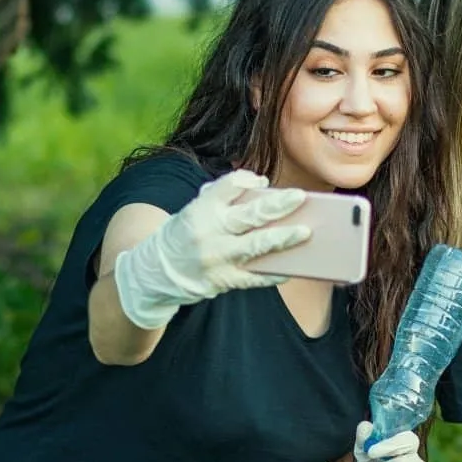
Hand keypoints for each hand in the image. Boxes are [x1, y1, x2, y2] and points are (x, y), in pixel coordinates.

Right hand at [114, 169, 310, 329]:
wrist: (157, 272)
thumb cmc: (186, 234)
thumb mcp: (196, 208)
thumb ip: (224, 193)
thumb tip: (261, 184)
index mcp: (200, 209)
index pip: (227, 187)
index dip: (246, 180)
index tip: (263, 183)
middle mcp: (209, 233)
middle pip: (248, 215)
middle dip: (277, 206)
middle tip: (300, 197)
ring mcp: (217, 258)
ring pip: (256, 246)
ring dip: (282, 238)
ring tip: (304, 232)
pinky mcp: (224, 280)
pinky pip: (255, 277)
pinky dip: (275, 272)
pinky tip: (293, 266)